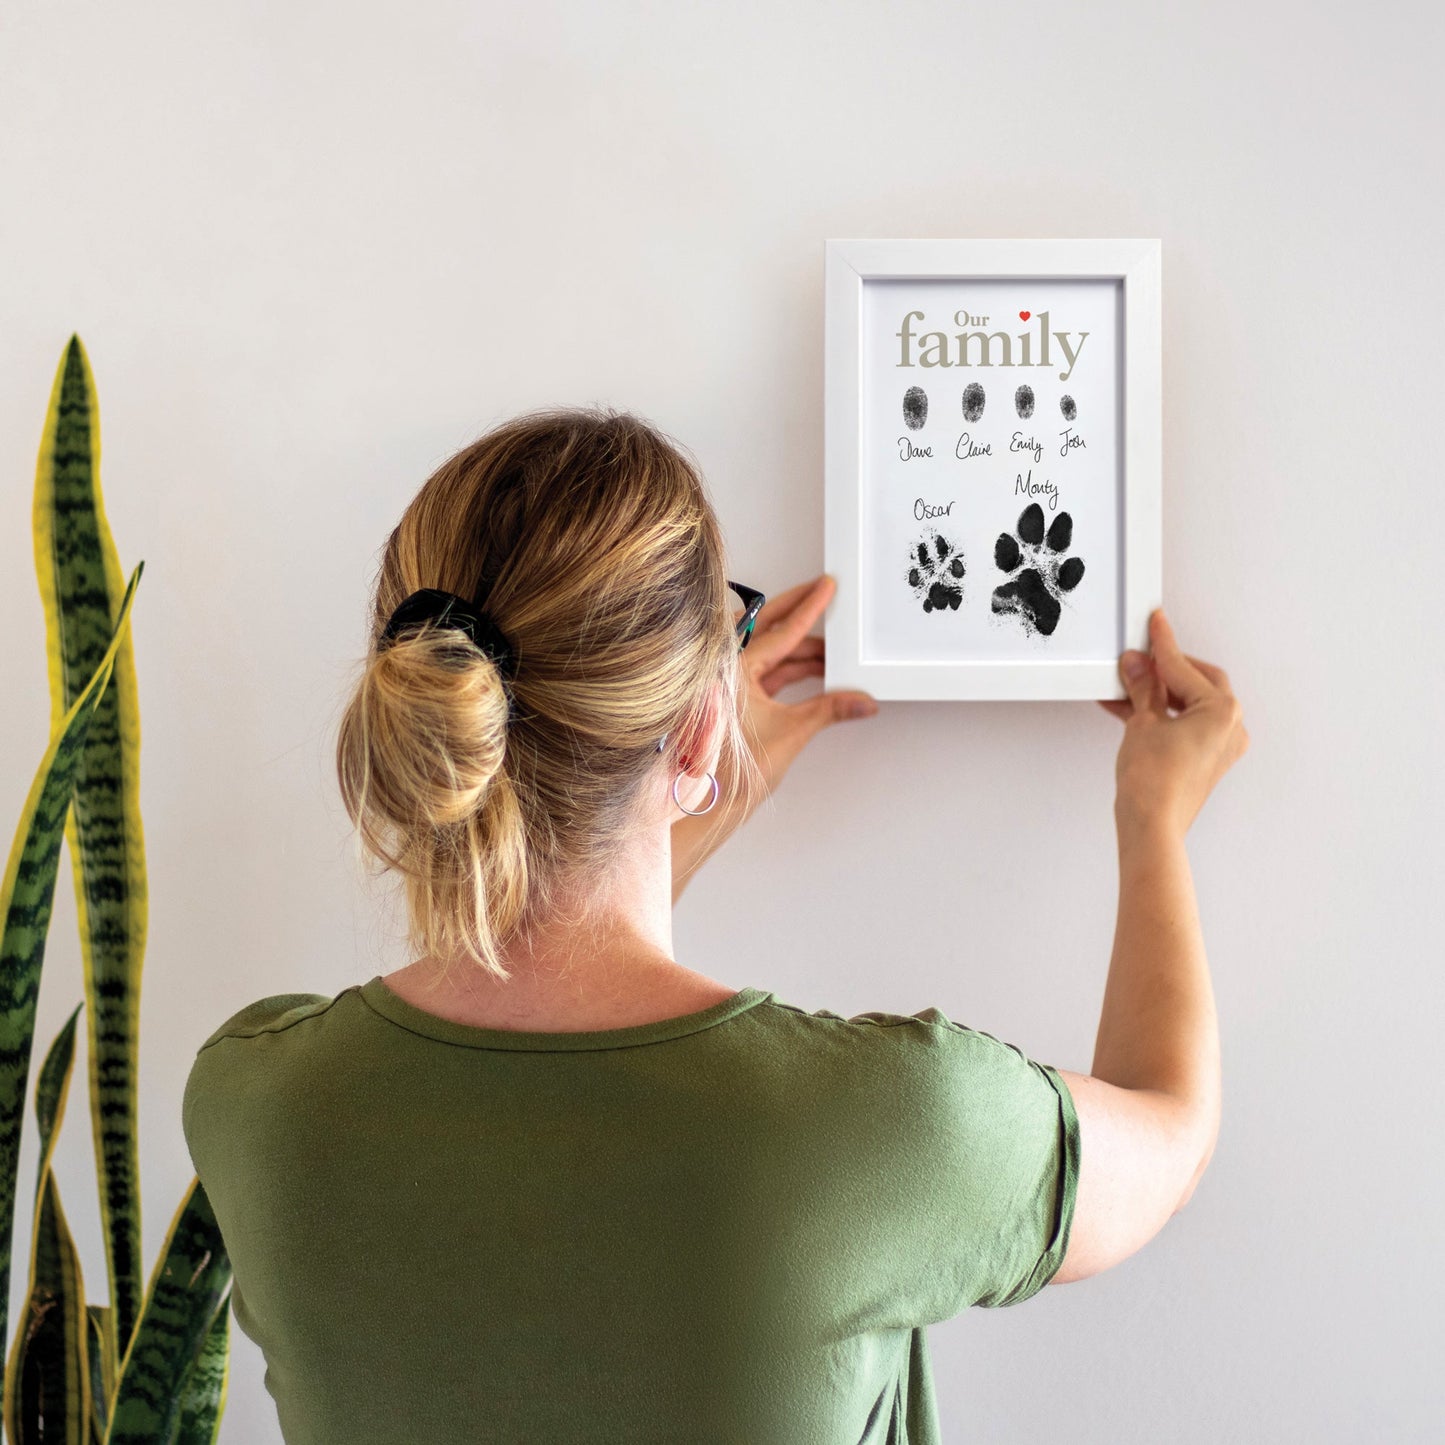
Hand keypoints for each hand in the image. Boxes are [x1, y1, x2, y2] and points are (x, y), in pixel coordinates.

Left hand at [728, 574, 876, 802]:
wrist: (711, 804)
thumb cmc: (732, 773)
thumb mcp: (790, 733)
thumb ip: (829, 710)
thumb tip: (862, 701)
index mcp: (732, 669)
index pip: (778, 631)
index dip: (807, 608)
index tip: (825, 588)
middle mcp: (726, 669)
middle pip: (767, 629)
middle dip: (798, 611)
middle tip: (823, 591)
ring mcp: (729, 682)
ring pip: (769, 652)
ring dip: (801, 648)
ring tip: (834, 646)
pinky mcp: (736, 698)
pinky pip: (767, 671)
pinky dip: (792, 669)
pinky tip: (817, 669)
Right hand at [1098, 608, 1248, 837]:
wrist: (1151, 826)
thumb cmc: (1155, 784)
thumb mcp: (1143, 722)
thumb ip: (1143, 688)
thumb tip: (1138, 665)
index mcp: (1223, 711)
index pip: (1185, 667)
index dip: (1162, 645)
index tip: (1154, 625)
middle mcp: (1229, 728)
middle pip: (1195, 682)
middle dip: (1163, 669)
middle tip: (1137, 659)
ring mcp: (1219, 746)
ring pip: (1188, 704)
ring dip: (1158, 693)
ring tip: (1126, 685)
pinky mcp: (1204, 761)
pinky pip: (1184, 725)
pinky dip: (1161, 715)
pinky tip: (1130, 709)